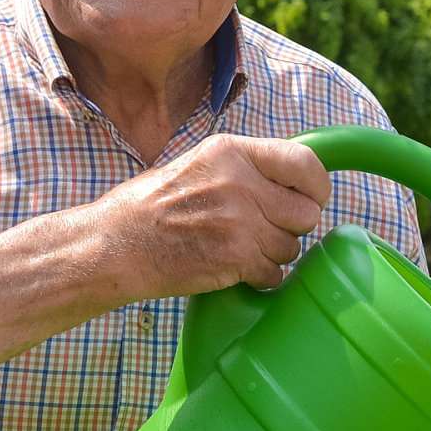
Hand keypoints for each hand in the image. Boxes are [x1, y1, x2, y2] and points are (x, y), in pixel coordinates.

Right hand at [88, 133, 329, 299]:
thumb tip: (293, 180)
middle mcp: (240, 183)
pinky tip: (235, 269)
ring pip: (292, 247)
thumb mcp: (198, 165)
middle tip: (265, 231)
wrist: (113, 246)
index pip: (306, 163)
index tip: (311, 199)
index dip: (316, 187)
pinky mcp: (234, 259)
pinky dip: (261, 278)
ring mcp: (239, 223)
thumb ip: (245, 168)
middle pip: (306, 213)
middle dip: (292, 227)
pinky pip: (275, 274)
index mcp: (231, 152)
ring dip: (273, 254)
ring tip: (239, 249)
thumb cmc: (150, 206)